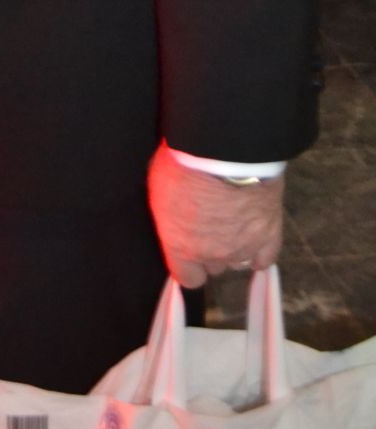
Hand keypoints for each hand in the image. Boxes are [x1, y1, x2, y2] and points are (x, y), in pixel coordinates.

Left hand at [147, 143, 283, 287]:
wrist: (222, 151)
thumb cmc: (183, 164)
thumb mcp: (159, 189)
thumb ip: (169, 215)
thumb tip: (174, 218)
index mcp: (181, 246)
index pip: (187, 277)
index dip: (188, 264)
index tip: (188, 248)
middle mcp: (212, 255)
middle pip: (214, 266)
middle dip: (210, 249)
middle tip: (209, 221)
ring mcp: (243, 247)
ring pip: (238, 260)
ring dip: (235, 245)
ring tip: (232, 220)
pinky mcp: (269, 235)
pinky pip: (266, 257)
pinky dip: (261, 249)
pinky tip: (256, 236)